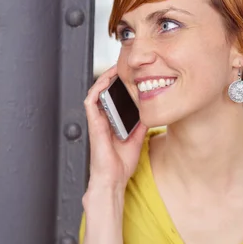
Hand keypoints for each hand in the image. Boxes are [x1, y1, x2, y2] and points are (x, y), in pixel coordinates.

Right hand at [83, 66, 147, 199]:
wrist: (113, 179)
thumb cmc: (121, 163)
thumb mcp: (137, 137)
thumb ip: (141, 122)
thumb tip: (151, 108)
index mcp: (111, 121)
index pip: (113, 97)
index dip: (119, 83)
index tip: (130, 73)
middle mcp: (102, 118)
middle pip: (104, 91)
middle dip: (112, 76)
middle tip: (123, 64)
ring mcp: (97, 120)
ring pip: (96, 92)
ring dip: (104, 78)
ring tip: (116, 67)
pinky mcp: (93, 124)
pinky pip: (91, 101)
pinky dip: (97, 89)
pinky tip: (106, 80)